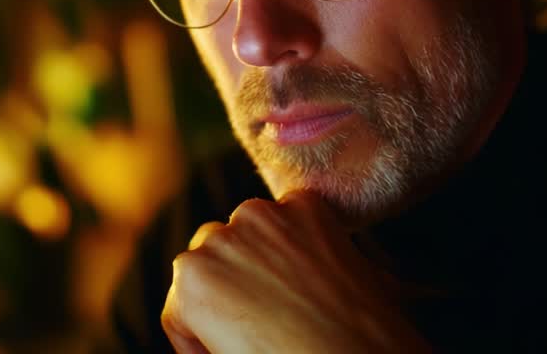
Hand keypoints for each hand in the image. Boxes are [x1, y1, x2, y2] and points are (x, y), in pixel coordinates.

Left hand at [161, 190, 430, 352]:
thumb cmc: (371, 339)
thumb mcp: (360, 281)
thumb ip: (322, 262)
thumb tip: (300, 284)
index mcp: (304, 207)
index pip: (263, 236)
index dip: (266, 280)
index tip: (282, 313)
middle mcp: (258, 213)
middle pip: (225, 250)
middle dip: (235, 288)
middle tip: (262, 331)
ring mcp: (223, 242)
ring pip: (197, 279)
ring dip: (212, 312)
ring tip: (249, 344)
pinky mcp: (194, 276)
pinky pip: (175, 315)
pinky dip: (192, 344)